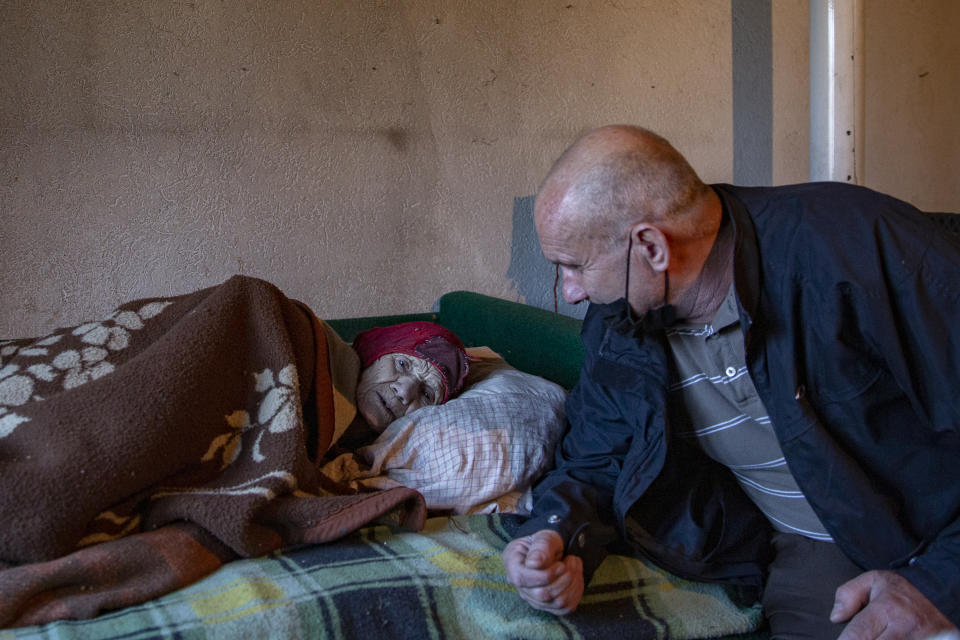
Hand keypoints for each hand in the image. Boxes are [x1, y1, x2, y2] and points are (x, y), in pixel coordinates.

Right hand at [502, 529, 583, 614]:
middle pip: (542, 595)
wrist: (553, 550)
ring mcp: (533, 599)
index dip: (546, 574)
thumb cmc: (546, 543)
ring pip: (557, 603)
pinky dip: (576, 592)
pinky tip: (576, 577)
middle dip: (564, 578)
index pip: (524, 579)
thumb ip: (541, 547)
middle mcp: (520, 586)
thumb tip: (534, 563)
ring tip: (575, 565)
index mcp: (512, 564)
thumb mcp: (544, 537)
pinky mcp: (549, 606)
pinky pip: (566, 608)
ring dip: (573, 583)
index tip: (561, 563)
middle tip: (572, 560)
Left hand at [832, 570, 957, 638]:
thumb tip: (835, 617)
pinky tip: (883, 639)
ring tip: (872, 637)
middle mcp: (903, 627)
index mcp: (886, 608)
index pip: (858, 634)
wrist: (940, 595)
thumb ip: (848, 594)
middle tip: (856, 638)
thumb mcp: (873, 580)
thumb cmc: (902, 590)